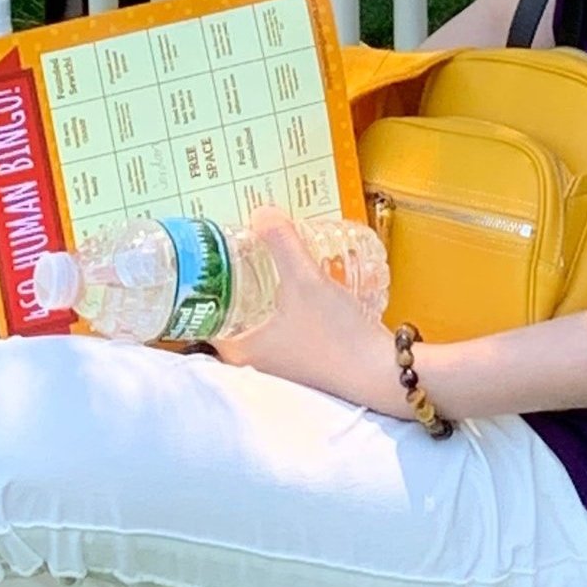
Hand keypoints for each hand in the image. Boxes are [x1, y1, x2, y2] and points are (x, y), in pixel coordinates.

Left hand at [208, 212, 401, 414]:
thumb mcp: (305, 281)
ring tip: (265, 263)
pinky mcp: (304, 363)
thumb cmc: (335, 335)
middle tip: (237, 252)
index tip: (210, 258)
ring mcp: (280, 367)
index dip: (205, 286)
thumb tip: (259, 212)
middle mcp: (254, 365)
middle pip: (231, 317)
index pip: (205, 316)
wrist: (380, 374)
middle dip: (234, 285)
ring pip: (257, 324)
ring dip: (259, 297)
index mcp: (240, 352)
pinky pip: (280, 331)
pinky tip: (295, 289)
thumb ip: (282, 244)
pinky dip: (280, 310)